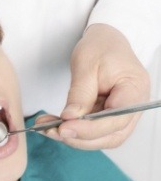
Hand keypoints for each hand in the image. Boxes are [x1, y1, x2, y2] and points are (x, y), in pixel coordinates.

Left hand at [44, 24, 149, 149]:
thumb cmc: (100, 48)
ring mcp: (121, 115)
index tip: (65, 127)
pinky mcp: (108, 117)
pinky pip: (92, 131)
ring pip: (100, 138)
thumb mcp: (86, 65)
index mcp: (134, 89)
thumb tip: (69, 118)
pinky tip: (53, 125)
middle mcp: (133, 107)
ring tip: (47, 128)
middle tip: (52, 130)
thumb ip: (80, 94)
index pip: (116, 119)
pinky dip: (73, 130)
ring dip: (73, 137)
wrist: (105, 42)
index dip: (90, 128)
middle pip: (110, 135)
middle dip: (79, 137)